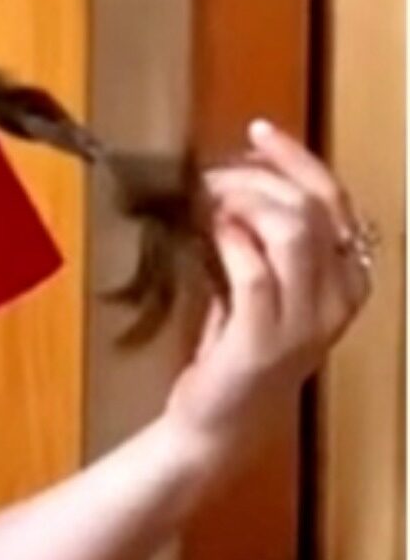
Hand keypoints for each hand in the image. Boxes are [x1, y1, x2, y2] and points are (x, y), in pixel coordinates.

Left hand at [162, 118, 378, 471]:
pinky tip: (211, 234)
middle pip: (315, 207)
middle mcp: (338, 301)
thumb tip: (243, 178)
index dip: (297, 160)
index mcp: (348, 283)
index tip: (259, 133)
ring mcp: (305, 323)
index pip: (337, 201)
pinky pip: (253, 271)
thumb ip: (270, 242)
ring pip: (293, 230)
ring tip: (212, 204)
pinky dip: (230, 240)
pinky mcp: (263, 341)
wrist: (219, 426)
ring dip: (245, 203)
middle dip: (259, 177)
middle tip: (214, 178)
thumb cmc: (238, 352)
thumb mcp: (268, 289)